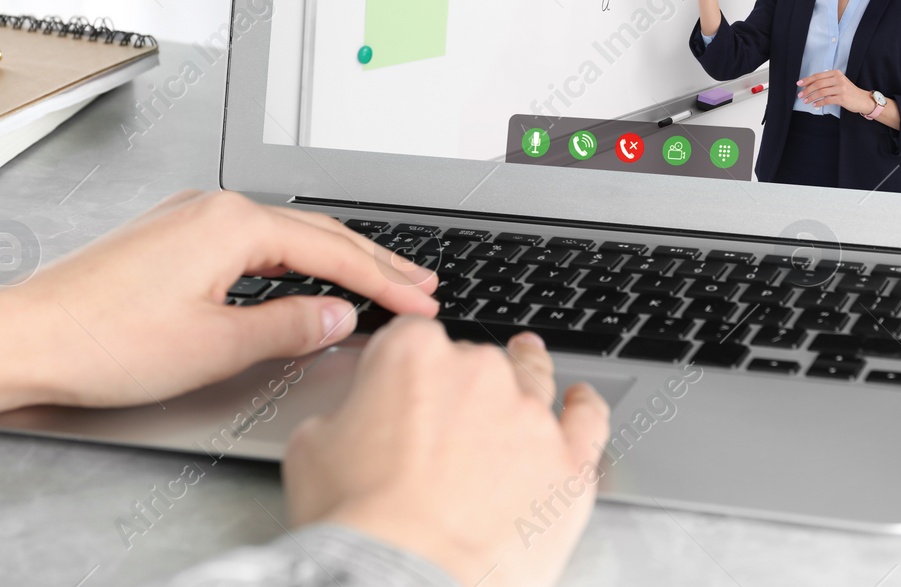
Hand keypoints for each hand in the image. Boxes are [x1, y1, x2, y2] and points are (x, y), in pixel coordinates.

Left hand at [0, 190, 439, 414]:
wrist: (24, 340)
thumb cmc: (102, 342)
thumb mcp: (214, 346)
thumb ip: (288, 327)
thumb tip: (339, 316)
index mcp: (232, 224)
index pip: (333, 252)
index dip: (384, 282)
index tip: (420, 303)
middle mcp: (214, 208)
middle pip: (316, 232)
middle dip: (373, 261)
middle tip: (420, 284)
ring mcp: (189, 218)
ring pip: (285, 235)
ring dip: (336, 260)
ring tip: (379, 280)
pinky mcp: (170, 238)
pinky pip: (252, 241)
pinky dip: (293, 260)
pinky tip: (305, 277)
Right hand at [285, 319, 610, 586]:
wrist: (405, 579)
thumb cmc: (357, 522)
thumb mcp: (312, 448)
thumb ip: (343, 414)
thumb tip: (354, 419)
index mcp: (413, 355)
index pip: (414, 337)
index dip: (408, 364)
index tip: (406, 384)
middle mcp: (478, 372)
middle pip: (475, 361)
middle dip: (462, 386)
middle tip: (448, 423)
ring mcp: (529, 415)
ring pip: (533, 379)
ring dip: (528, 376)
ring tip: (528, 371)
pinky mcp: (568, 461)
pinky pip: (589, 419)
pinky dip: (585, 407)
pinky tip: (581, 402)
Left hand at [798, 70, 879, 117]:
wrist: (862, 99)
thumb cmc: (849, 91)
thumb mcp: (839, 82)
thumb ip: (827, 81)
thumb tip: (810, 84)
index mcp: (836, 73)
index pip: (818, 75)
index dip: (807, 80)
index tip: (799, 84)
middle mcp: (838, 79)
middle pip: (818, 83)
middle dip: (807, 89)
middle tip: (800, 95)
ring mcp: (841, 88)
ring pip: (821, 92)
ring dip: (811, 97)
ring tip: (806, 101)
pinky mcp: (842, 98)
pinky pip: (827, 100)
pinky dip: (819, 103)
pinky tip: (815, 104)